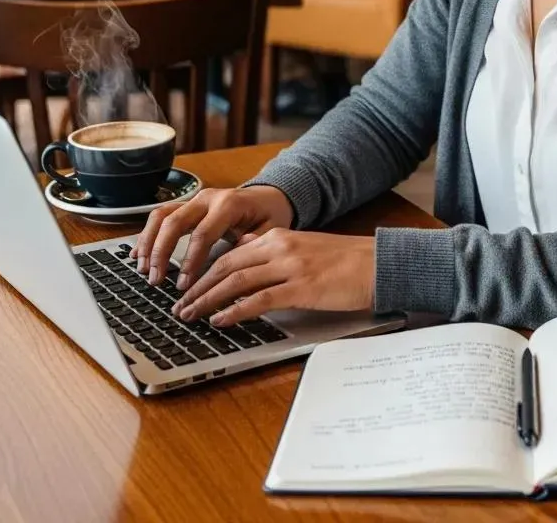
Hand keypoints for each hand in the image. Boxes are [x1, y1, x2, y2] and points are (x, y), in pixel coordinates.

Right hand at [132, 185, 293, 286]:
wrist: (268, 197)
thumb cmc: (269, 215)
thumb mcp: (271, 229)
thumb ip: (254, 243)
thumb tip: (235, 258)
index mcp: (229, 204)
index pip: (202, 233)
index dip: (190, 260)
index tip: (183, 285)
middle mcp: (207, 198)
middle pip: (174, 221)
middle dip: (161, 252)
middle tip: (155, 280)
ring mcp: (194, 200)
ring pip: (161, 216)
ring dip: (149, 243)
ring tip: (143, 269)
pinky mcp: (187, 205)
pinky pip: (161, 216)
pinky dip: (147, 235)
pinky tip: (138, 254)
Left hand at [173, 230, 375, 326]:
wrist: (376, 263)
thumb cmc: (344, 260)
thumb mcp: (303, 246)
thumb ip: (274, 249)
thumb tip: (247, 249)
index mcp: (277, 236)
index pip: (229, 254)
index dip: (203, 273)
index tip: (187, 289)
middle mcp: (279, 247)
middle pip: (226, 266)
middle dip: (198, 288)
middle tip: (179, 307)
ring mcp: (289, 266)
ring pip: (236, 281)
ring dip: (208, 300)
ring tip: (190, 316)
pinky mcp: (301, 287)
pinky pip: (259, 299)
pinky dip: (235, 310)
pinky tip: (220, 320)